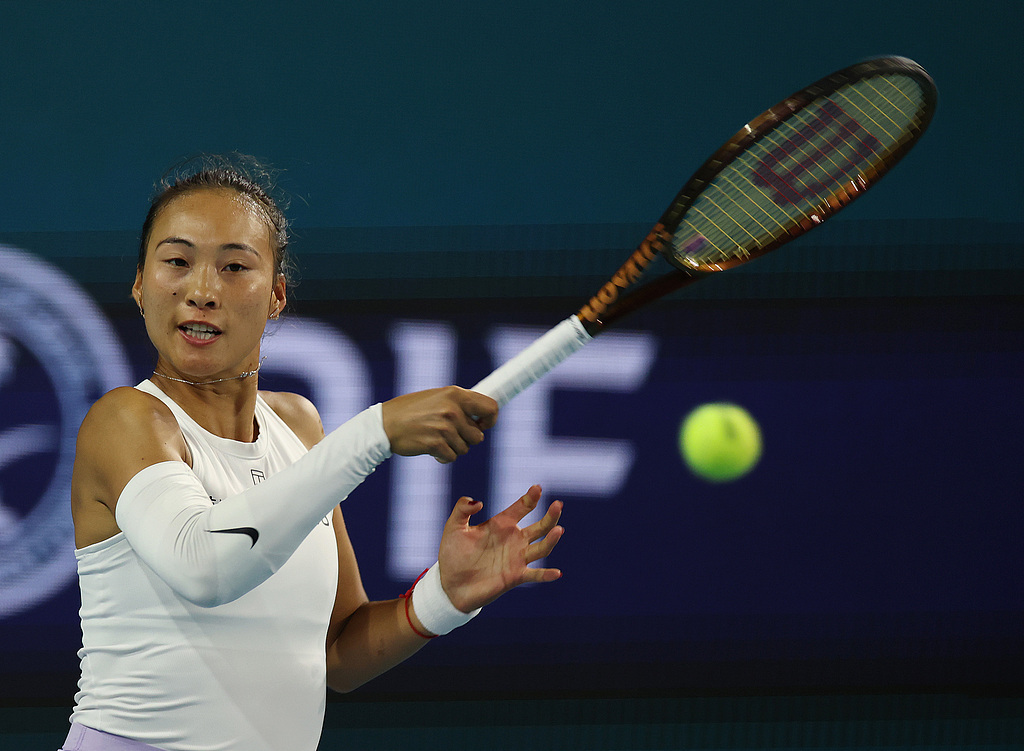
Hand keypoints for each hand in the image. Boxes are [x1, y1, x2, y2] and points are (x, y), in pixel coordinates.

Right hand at [382, 386, 497, 463]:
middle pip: (478, 435)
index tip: (482, 426)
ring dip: (453, 448)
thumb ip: (460, 404)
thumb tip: (483, 416)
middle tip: (449, 434)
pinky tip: (431, 449)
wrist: (384, 424)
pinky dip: (443, 457)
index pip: (491, 408)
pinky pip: (452, 457)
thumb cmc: (412, 411)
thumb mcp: (438, 397)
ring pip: (465, 448)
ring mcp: (445, 428)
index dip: (490, 420)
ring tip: (436, 439)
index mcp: (456, 394)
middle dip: (467, 439)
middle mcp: (453, 410)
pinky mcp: (436, 444)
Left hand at [437, 485, 563, 612]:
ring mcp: (516, 558)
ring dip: (551, 540)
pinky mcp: (515, 577)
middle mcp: (514, 540)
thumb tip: (477, 502)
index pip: (521, 507)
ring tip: (559, 530)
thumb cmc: (452, 554)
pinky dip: (546, 575)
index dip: (531, 497)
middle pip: (539, 526)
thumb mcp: (453, 527)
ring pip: (541, 548)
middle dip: (550, 516)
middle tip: (558, 504)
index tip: (537, 488)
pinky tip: (556, 573)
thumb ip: (462, 509)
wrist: (450, 584)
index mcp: (501, 524)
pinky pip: (534, 575)